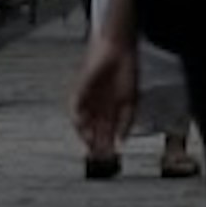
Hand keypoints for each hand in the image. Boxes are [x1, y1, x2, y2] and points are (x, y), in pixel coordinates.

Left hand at [71, 33, 137, 163]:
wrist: (119, 48)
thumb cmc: (127, 70)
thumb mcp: (131, 102)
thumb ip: (126, 123)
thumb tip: (122, 143)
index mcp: (109, 110)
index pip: (105, 133)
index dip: (105, 146)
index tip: (107, 158)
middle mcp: (96, 107)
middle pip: (92, 131)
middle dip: (94, 145)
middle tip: (96, 157)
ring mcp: (87, 99)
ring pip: (81, 122)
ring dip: (84, 135)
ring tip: (89, 145)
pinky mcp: (80, 90)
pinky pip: (74, 107)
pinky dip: (77, 118)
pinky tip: (82, 127)